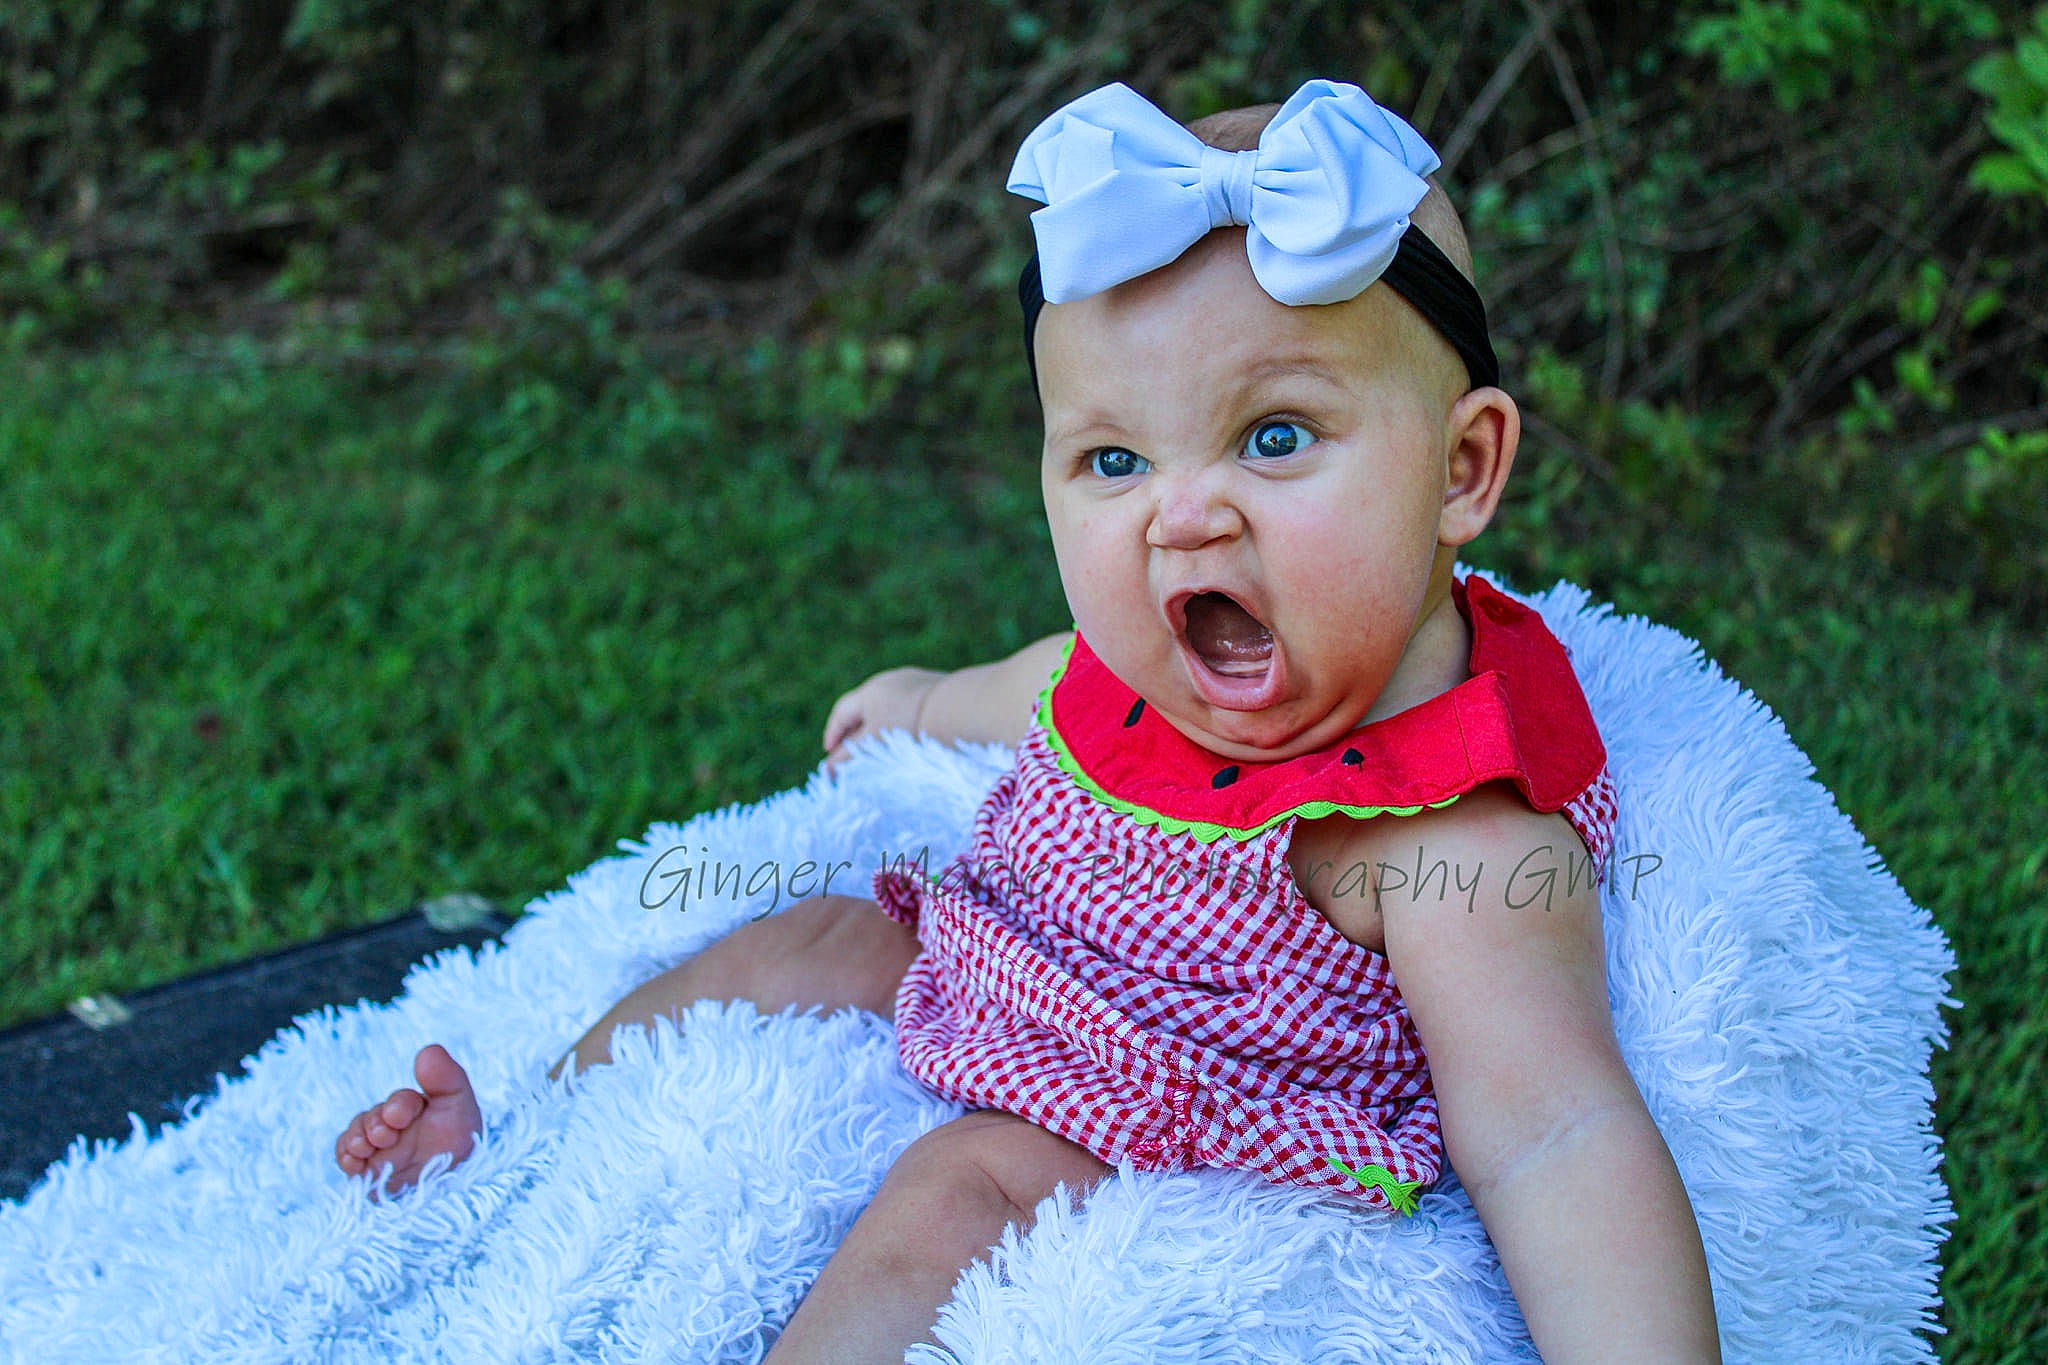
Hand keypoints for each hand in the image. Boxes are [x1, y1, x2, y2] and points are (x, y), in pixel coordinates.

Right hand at [821, 665, 945, 771]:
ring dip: (885, 725)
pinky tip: (917, 736)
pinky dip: (909, 720)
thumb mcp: (876, 744)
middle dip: (859, 729)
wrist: (963, 708)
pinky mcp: (940, 686)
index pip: (843, 710)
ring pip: (893, 705)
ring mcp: (917, 680)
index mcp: (870, 691)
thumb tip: (827, 771)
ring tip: (886, 746)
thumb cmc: (912, 727)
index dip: (834, 732)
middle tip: (855, 752)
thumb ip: (849, 758)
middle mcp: (890, 680)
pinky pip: (916, 705)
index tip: (830, 751)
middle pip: (866, 705)